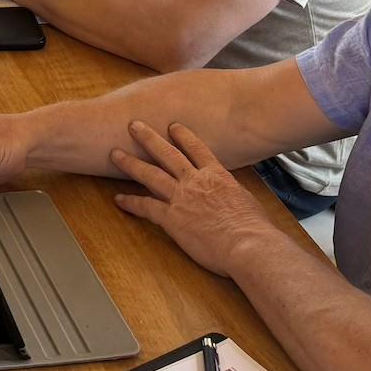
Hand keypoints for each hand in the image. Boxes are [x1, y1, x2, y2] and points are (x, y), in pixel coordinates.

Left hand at [110, 121, 279, 278]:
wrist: (249, 245)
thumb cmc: (255, 229)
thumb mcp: (248, 201)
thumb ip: (235, 194)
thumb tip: (234, 196)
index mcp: (217, 176)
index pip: (197, 149)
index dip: (183, 136)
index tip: (172, 126)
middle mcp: (196, 181)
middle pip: (167, 153)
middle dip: (148, 137)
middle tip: (133, 124)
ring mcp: (182, 198)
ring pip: (150, 174)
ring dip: (131, 163)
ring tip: (115, 153)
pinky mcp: (172, 218)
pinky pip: (146, 206)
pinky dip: (131, 202)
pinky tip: (119, 200)